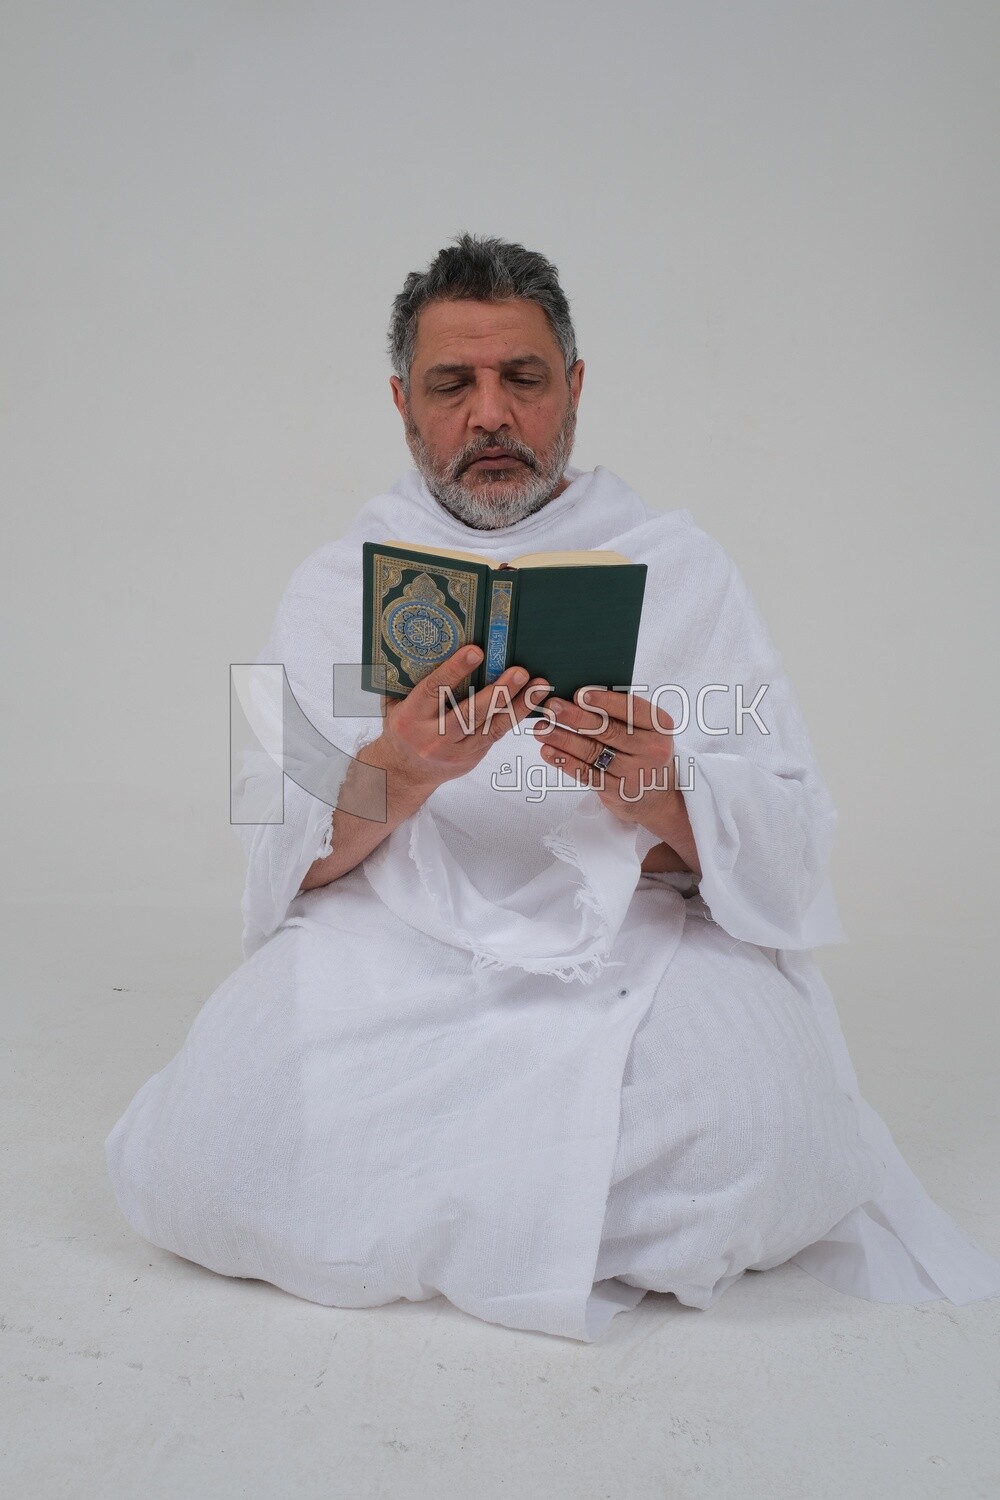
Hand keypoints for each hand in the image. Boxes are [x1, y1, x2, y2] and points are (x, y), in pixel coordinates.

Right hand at [379, 645, 549, 794]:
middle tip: (519, 672)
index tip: (476, 651)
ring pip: (490, 727)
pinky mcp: (470, 757)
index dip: (455, 670)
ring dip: (517, 705)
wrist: (402, 771)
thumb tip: (429, 645)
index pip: (435, 690)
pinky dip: (514, 717)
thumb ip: (408, 681)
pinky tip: (531, 702)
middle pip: (469, 713)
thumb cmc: (402, 727)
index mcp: (410, 717)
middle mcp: (432, 737)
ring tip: (538, 687)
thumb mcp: (395, 704)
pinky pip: (495, 735)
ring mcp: (453, 751)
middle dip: (497, 692)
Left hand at [531, 687, 699, 870]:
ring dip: (563, 739)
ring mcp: (634, 773)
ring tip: (542, 728)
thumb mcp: (646, 730)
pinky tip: (548, 751)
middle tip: (551, 707)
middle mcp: (651, 749)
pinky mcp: (617, 792)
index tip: (578, 693)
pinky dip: (565, 761)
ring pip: (593, 752)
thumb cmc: (644, 752)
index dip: (604, 700)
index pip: (631, 709)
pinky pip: (586, 774)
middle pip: (608, 730)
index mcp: (659, 726)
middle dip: (575, 717)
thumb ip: (622, 713)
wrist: (657, 798)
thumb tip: (578, 695)